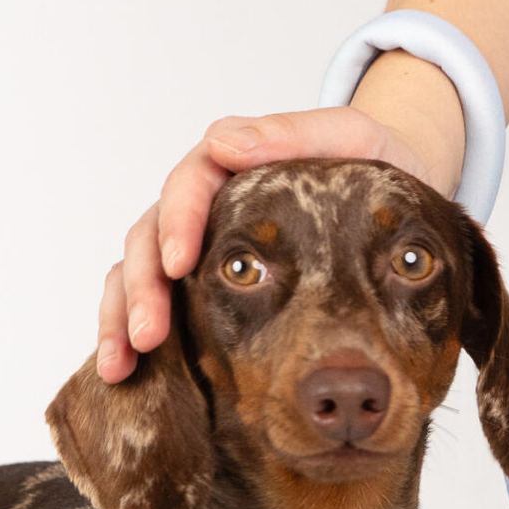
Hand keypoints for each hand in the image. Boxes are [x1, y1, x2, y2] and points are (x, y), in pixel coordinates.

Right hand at [96, 71, 464, 383]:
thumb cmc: (370, 168)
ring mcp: (188, 253)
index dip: (176, 223)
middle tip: (149, 335)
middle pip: (146, 241)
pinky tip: (123, 376)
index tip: (180, 263)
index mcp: (226, 170)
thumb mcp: (349, 138)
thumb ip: (293, 133)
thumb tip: (222, 142)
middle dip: (142, 290)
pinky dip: (128, 340)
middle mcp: (196, 211)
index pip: (186, 187)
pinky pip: (147, 310)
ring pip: (133, 278)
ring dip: (120, 321)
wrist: (388, 213)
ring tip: (120, 366)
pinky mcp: (190, 293)